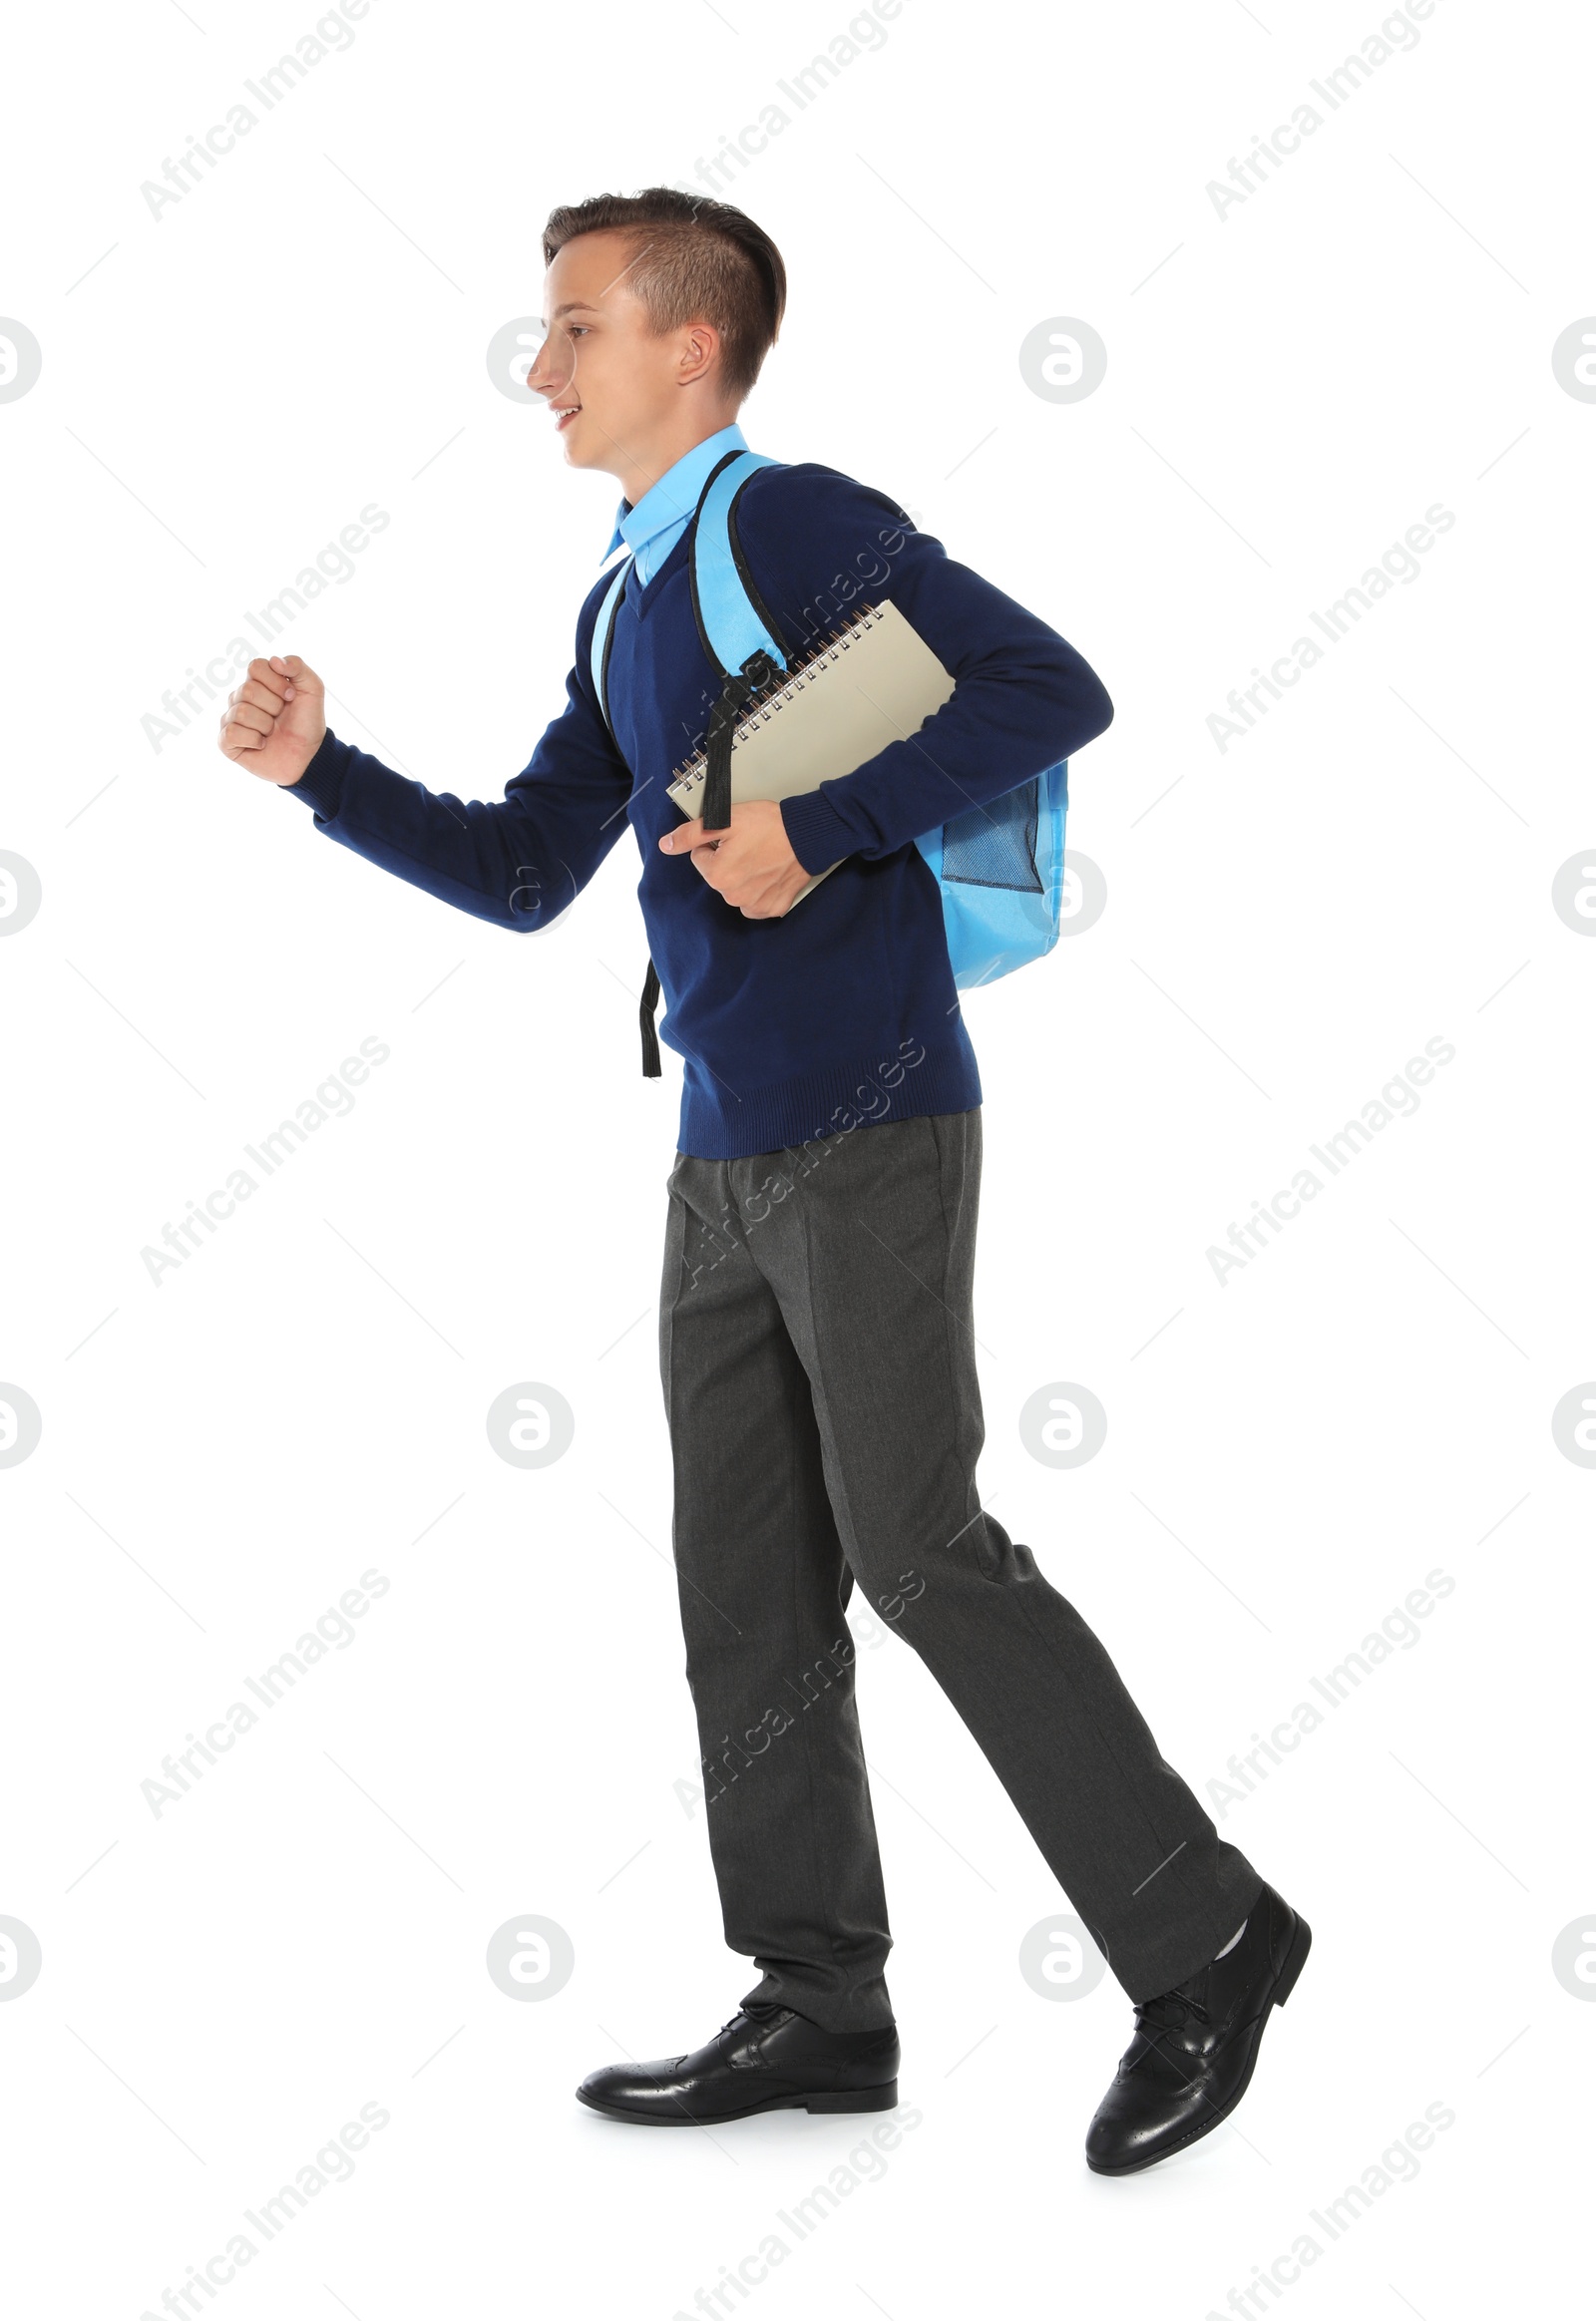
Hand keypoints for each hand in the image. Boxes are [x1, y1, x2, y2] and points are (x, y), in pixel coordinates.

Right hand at [218, 654, 326, 785]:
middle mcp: (240, 697)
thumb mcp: (312, 689)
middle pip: (249, 690)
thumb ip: (297, 666)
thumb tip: (274, 661)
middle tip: (280, 717)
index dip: (276, 682)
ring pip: (242, 712)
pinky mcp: (226, 741)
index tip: (291, 697)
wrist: (308, 755)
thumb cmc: (307, 722)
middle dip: (273, 706)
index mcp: (257, 681)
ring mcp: (231, 718)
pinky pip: (232, 733)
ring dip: (265, 725)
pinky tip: (261, 744)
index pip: (255, 667)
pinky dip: (253, 740)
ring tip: (272, 732)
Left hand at [660, 797, 810, 917]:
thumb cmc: (770, 825)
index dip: (715, 843)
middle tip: (750, 845)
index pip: (700, 857)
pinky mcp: (773, 908)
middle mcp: (734, 897)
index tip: (734, 837)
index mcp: (718, 876)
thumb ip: (690, 834)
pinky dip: (761, 890)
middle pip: (718, 875)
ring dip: (744, 876)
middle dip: (729, 861)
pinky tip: (770, 873)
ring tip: (762, 857)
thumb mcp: (725, 819)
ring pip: (736, 890)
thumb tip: (666, 845)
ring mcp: (755, 905)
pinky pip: (757, 902)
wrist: (807, 835)